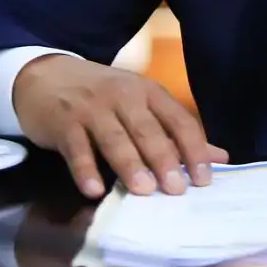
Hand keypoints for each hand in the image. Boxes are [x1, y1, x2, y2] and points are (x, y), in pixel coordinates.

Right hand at [12, 54, 227, 199]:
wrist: (46, 75)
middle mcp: (124, 96)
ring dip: (130, 165)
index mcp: (149, 92)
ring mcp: (92, 108)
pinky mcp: (64, 122)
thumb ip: (176, 131)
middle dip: (164, 160)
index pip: (179, 121)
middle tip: (177, 189)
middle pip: (148, 130)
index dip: (194, 149)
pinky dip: (85, 169)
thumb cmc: (102, 96)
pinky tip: (94, 190)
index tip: (205, 179)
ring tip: (144, 190)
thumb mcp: (140, 105)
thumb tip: (220, 157)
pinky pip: (76, 148)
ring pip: (115, 139)